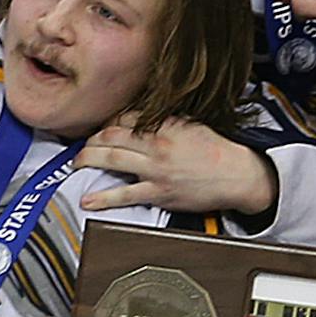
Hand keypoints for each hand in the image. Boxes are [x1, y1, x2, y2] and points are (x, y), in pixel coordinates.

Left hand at [76, 115, 277, 215]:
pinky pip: (124, 194)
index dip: (107, 122)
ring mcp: (156, 170)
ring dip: (89, 159)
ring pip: (112, 159)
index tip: (101, 127)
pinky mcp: (159, 192)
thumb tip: (142, 118)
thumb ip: (165, 120)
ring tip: (78, 163)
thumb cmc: (217, 151)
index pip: (125, 117)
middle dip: (91, 140)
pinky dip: (103, 197)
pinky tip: (89, 199)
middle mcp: (157, 145)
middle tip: (83, 145)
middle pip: (111, 136)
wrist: (237, 175)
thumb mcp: (191, 125)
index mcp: (165, 125)